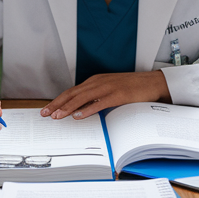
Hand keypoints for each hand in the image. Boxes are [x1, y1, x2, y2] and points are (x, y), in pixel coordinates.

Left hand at [40, 71, 169, 119]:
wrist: (153, 83)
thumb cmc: (133, 88)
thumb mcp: (110, 90)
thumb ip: (97, 98)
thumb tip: (81, 111)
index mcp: (96, 81)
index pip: (72, 91)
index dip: (58, 100)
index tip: (48, 109)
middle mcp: (99, 82)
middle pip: (73, 94)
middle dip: (57, 104)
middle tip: (45, 114)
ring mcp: (108, 88)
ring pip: (83, 98)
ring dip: (68, 107)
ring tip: (57, 116)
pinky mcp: (118, 95)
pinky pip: (99, 103)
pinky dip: (87, 109)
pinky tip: (78, 116)